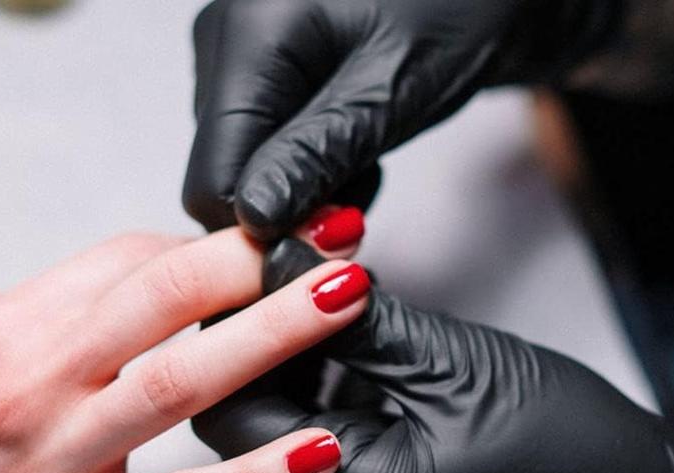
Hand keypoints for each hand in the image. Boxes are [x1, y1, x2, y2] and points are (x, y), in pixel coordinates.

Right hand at [183, 0, 620, 236]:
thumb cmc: (462, 7)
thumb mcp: (392, 93)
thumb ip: (317, 157)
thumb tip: (255, 220)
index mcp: (247, 36)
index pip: (212, 183)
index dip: (262, 233)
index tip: (329, 248)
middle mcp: (227, 40)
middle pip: (225, 176)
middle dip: (288, 212)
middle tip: (359, 215)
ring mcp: (243, 52)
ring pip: (247, 167)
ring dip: (305, 193)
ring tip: (369, 167)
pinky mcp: (268, 67)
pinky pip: (269, 144)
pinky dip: (312, 167)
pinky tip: (356, 150)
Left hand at [194, 240, 673, 472]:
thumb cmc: (568, 446)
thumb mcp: (454, 363)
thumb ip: (356, 318)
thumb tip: (287, 262)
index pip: (231, 415)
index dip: (230, 335)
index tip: (253, 267)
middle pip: (250, 435)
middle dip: (260, 352)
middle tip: (283, 276)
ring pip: (286, 447)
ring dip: (297, 377)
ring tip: (320, 304)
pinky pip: (328, 466)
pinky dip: (331, 408)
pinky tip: (356, 355)